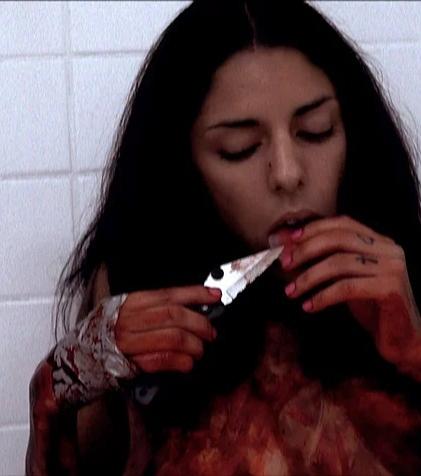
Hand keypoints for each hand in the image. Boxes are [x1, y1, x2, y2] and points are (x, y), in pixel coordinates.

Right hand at [115, 285, 220, 373]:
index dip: (196, 294)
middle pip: (175, 315)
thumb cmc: (110, 333)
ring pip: (173, 337)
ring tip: (200, 350)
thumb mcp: (129, 312)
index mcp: (133, 302)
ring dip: (194, 345)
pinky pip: (163, 360)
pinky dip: (181, 361)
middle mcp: (130, 318)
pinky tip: (188, 363)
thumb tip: (193, 308)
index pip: (170, 294)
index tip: (215, 296)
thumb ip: (156, 308)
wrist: (79, 358)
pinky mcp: (129, 362)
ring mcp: (129, 341)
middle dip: (200, 323)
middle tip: (211, 332)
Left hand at [276, 215, 420, 372]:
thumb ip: (323, 260)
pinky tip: (308, 306)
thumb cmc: (370, 306)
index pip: (342, 224)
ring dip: (308, 277)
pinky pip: (347, 287)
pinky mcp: (390, 288)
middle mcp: (388, 248)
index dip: (313, 228)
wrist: (401, 338)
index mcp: (379, 240)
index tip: (287, 240)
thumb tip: (286, 248)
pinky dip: (323, 296)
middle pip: (339, 239)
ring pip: (340, 263)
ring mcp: (392, 267)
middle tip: (283, 264)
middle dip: (305, 250)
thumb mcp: (345, 277)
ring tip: (290, 291)